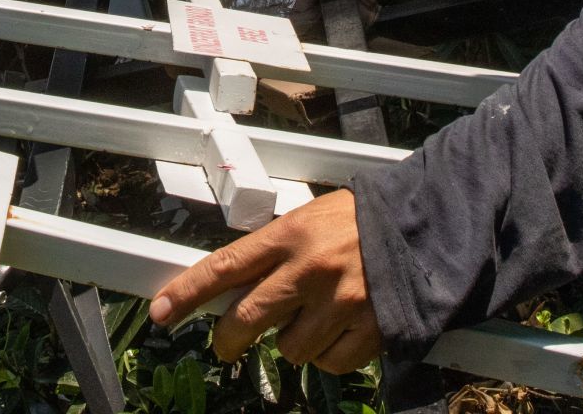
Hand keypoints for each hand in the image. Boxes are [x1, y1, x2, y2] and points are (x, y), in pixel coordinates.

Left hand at [149, 189, 381, 372]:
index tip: (160, 311)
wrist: (422, 227)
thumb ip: (271, 251)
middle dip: (229, 339)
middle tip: (227, 343)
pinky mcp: (370, 329)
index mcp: (289, 234)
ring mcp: (340, 302)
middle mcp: (310, 268)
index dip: (186, 293)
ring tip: (311, 317)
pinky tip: (338, 330)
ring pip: (289, 349)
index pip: (224, 266)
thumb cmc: (358, 223)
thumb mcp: (307, 220)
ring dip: (292, 342)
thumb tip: (231, 285)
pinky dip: (328, 355)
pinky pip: (329, 363)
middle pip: (247, 319)